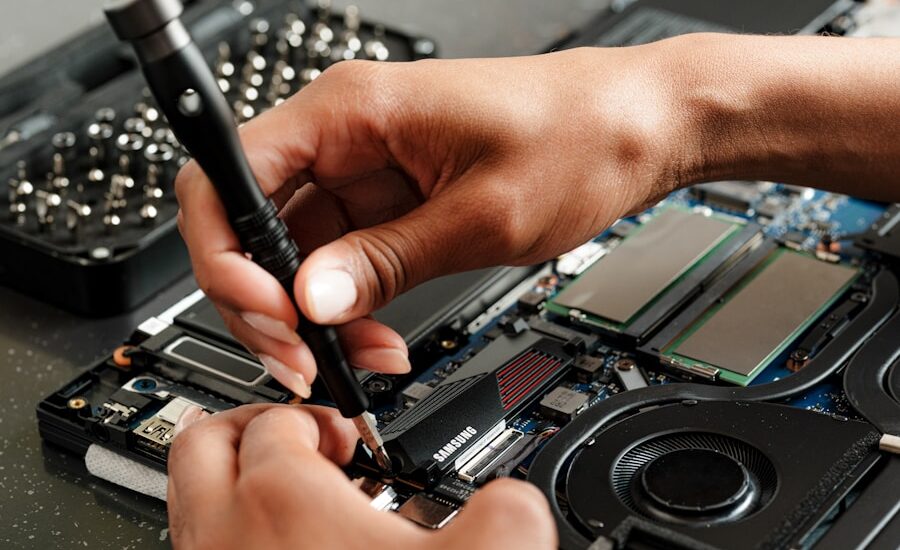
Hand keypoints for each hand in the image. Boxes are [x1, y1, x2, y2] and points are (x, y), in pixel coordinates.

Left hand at [168, 405, 555, 548]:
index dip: (322, 418)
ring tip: (284, 486)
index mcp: (283, 497)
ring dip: (231, 478)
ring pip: (189, 498)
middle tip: (298, 440)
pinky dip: (229, 533)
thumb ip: (508, 512)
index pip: (282, 419)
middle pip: (206, 440)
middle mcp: (226, 532)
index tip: (351, 438)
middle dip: (253, 424)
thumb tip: (515, 500)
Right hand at [175, 44, 682, 391]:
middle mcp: (345, 132)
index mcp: (352, 109)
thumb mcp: (480, 216)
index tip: (266, 310)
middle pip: (250, 220)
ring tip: (351, 360)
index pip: (228, 172)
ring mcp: (364, 168)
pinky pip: (337, 257)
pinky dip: (344, 305)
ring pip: (291, 250)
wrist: (634, 128)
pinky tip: (370, 338)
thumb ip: (387, 261)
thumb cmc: (577, 137)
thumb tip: (311, 301)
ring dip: (309, 313)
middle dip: (264, 298)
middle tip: (303, 357)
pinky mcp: (388, 199)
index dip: (226, 251)